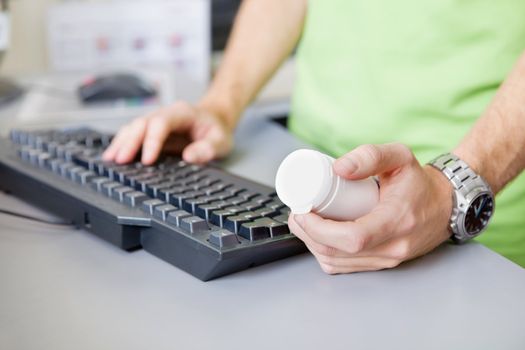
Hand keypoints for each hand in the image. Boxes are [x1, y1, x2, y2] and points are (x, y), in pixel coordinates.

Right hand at [102, 101, 233, 164]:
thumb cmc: (216, 130)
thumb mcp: (221, 141)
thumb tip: (189, 156)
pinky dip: (122, 144)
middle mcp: (165, 114)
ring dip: (121, 143)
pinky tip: (112, 156)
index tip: (148, 160)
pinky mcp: (151, 132)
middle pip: (142, 124)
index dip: (152, 140)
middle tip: (121, 160)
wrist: (214, 120)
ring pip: (133, 128)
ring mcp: (156, 121)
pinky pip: (133, 134)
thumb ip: (208, 148)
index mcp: (182, 112)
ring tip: (110, 159)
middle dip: (130, 142)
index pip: (161, 123)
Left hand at [287, 143, 452, 273]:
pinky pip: (344, 267)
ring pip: (337, 263)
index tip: (303, 211)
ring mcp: (388, 260)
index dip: (319, 229)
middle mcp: (393, 247)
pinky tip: (318, 236)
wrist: (444, 205)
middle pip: (338, 253)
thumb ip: (370, 156)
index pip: (352, 238)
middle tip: (298, 213)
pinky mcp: (381, 264)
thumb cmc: (419, 182)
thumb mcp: (399, 156)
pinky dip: (324, 252)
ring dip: (312, 244)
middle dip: (308, 234)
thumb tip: (338, 168)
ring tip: (304, 222)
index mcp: (398, 221)